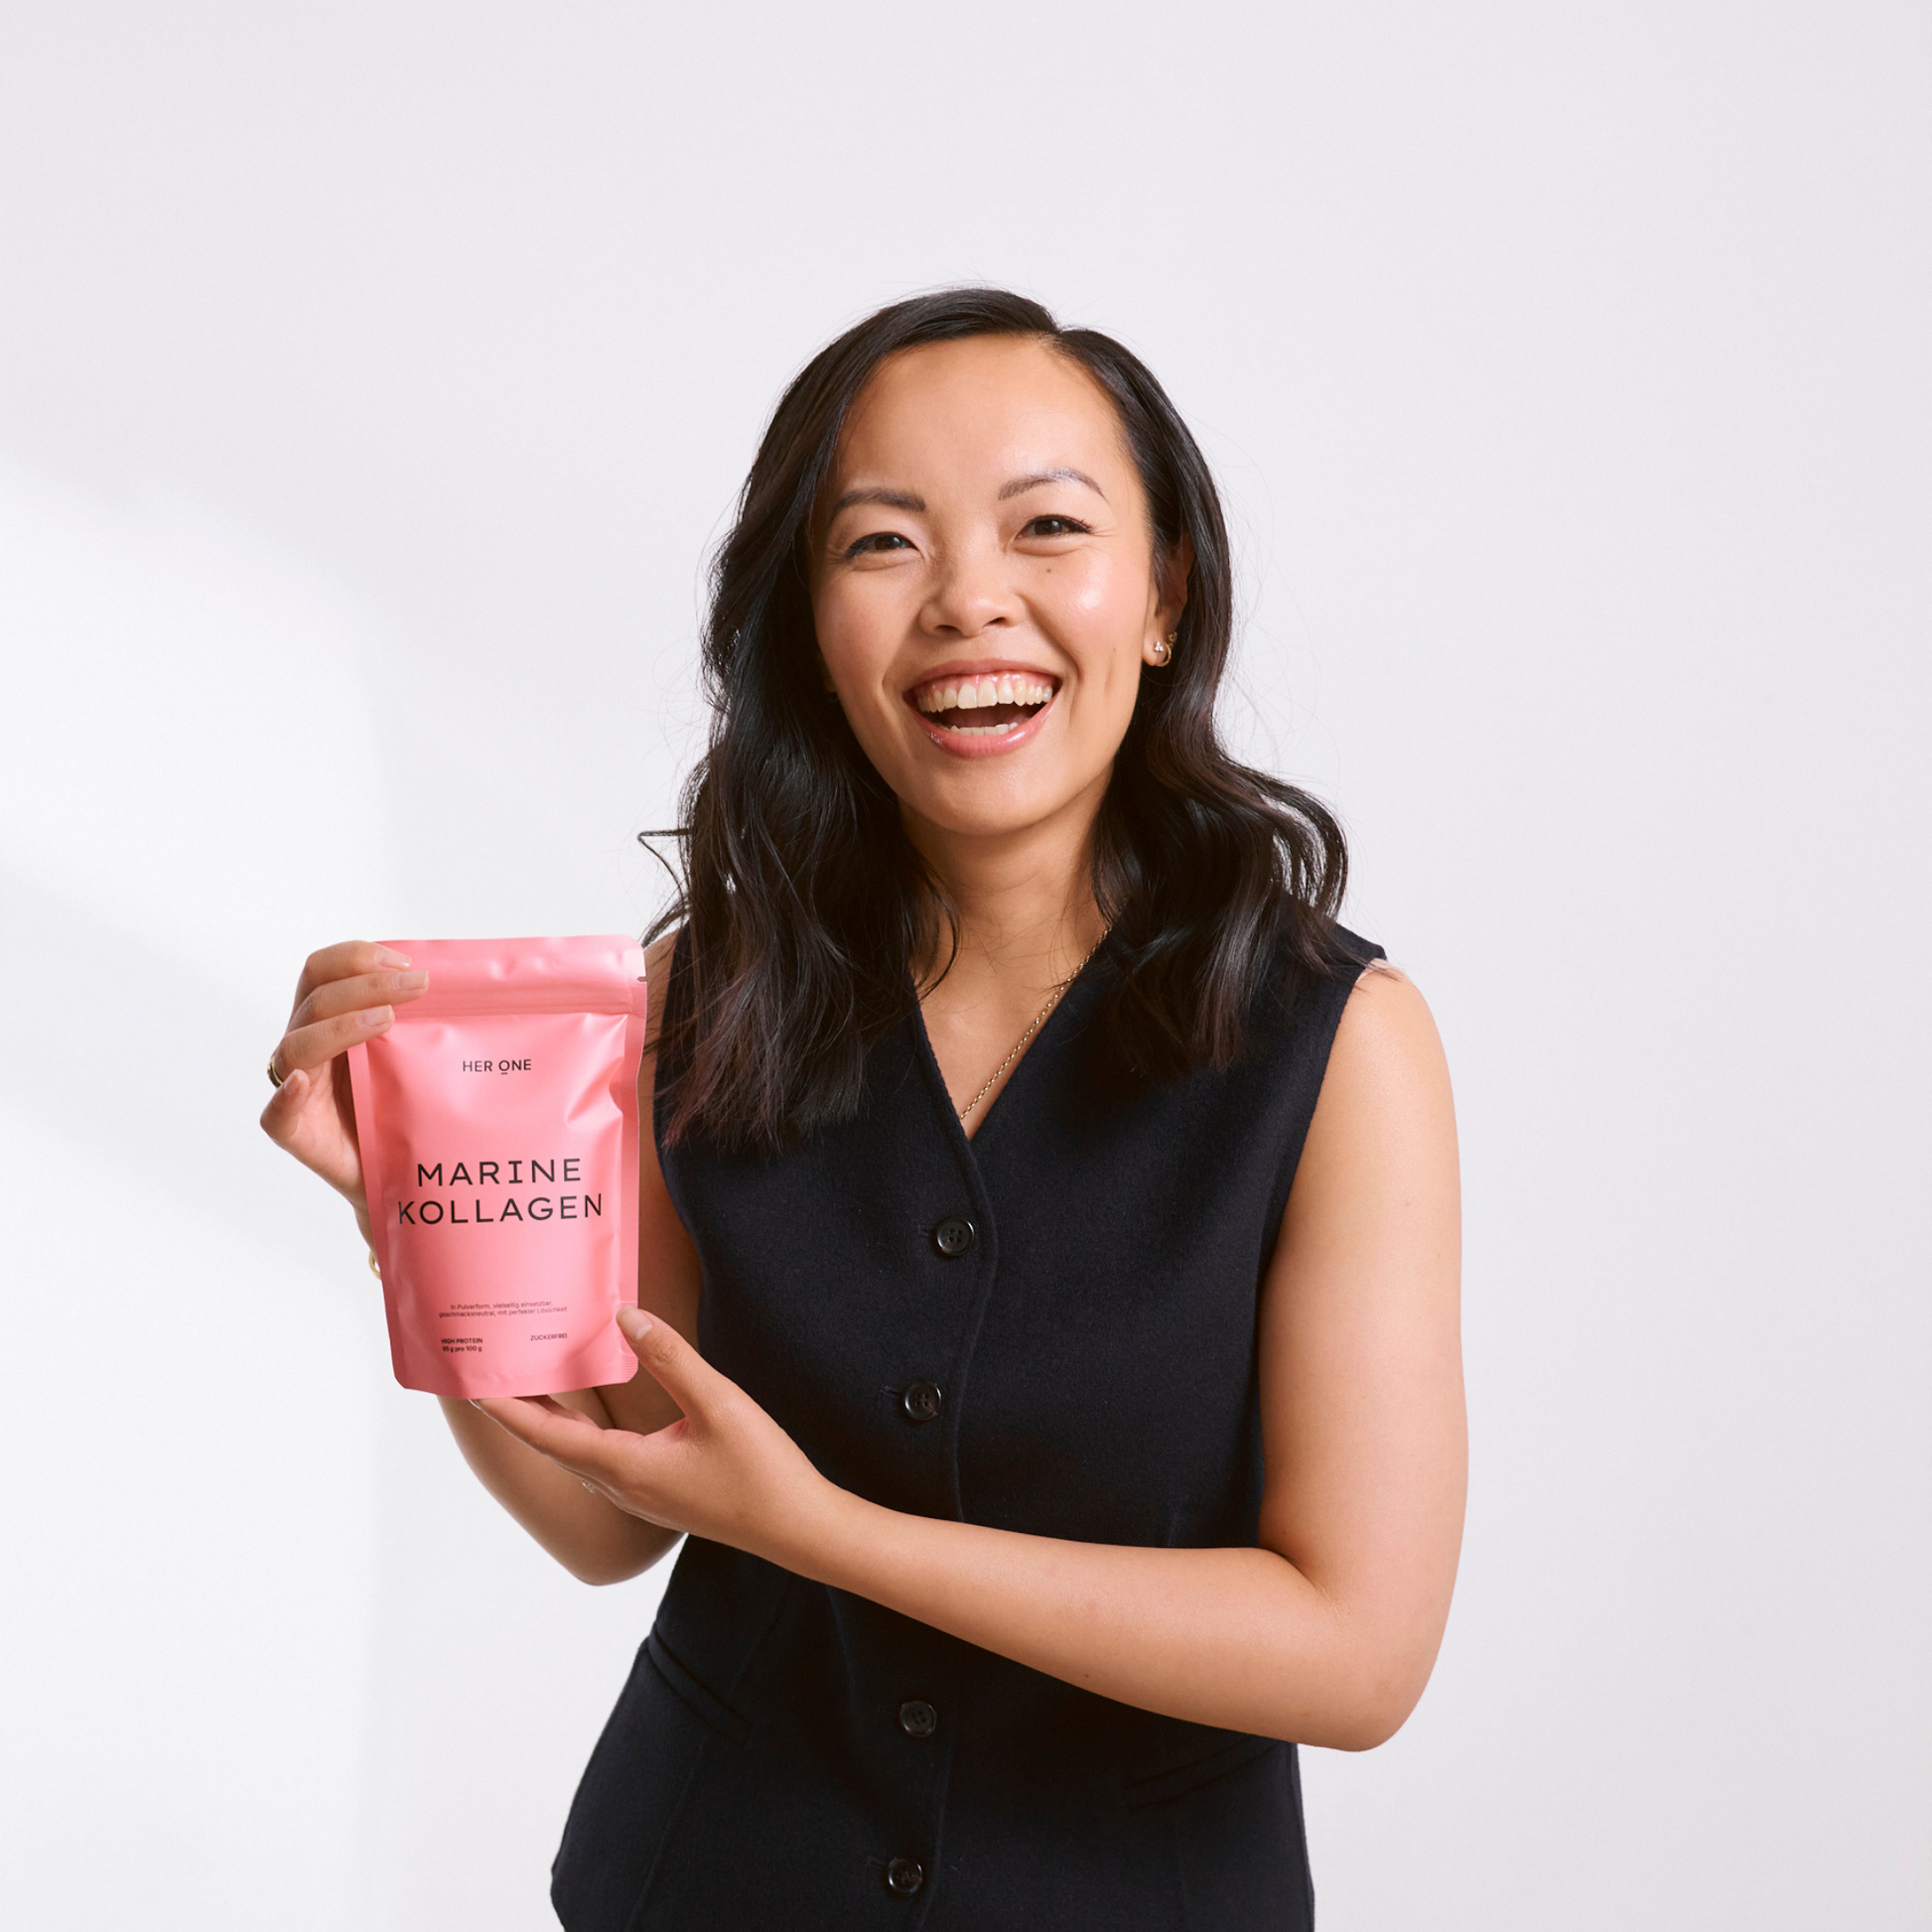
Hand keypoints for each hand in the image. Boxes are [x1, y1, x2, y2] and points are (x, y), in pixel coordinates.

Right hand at [259, 940, 429, 1209]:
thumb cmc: (411, 1108)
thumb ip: (426, 1020)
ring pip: (298, 1045)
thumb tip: (468, 981)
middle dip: (366, 983)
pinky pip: (277, 1112)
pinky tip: (304, 1082)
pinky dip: (288, 1094)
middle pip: (316, 998)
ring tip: (384, 1021)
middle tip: (417, 986)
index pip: (325, 971)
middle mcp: (311, 1047)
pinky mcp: (295, 1131)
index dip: (358, 957)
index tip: (407, 963)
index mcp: (333, 1020)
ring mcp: (299, 1088)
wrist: (404, 1174)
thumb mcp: (421, 1055)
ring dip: (340, 1025)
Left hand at [474, 1309, 838, 1567]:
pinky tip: (591, 1417)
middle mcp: (621, 1487)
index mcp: (625, 1467)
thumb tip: (625, 1316)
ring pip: (577, 1455)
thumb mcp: (717, 1403)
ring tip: (532, 1385)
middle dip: (519, 1409)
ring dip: (549, 1422)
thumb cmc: (761, 1471)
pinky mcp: (660, 1495)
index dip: (506, 1408)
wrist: (799, 1528)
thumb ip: (669, 1357)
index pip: (547, 1434)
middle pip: (554, 1444)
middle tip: (491, 1372)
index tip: (468, 1384)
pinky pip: (602, 1461)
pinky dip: (581, 1434)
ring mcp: (640, 1496)